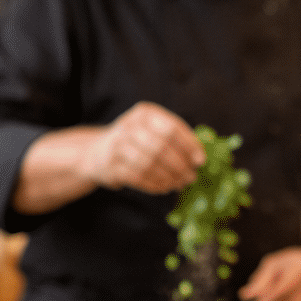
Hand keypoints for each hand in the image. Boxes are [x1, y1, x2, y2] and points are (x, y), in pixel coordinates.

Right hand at [82, 102, 204, 193]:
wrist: (100, 151)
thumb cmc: (139, 141)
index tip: (200, 161)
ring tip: (179, 184)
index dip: (189, 146)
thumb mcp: (156, 130)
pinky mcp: (111, 164)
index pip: (172, 128)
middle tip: (191, 177)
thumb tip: (200, 158)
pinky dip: (154, 184)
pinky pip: (137, 177)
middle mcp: (129, 125)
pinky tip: (164, 187)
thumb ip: (178, 139)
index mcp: (146, 113)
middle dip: (180, 166)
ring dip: (169, 177)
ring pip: (149, 164)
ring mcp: (117, 144)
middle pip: (161, 147)